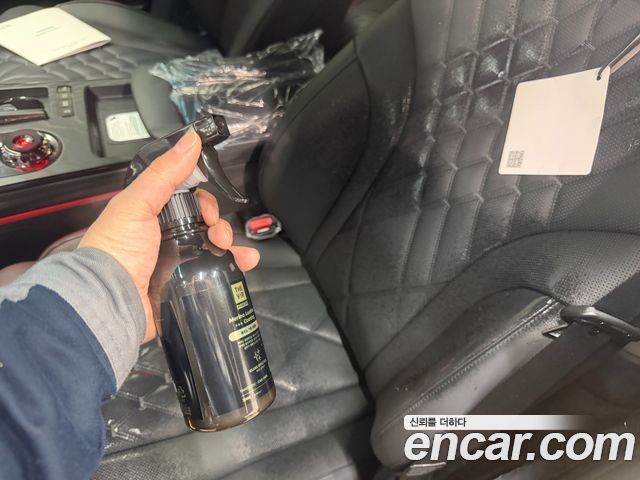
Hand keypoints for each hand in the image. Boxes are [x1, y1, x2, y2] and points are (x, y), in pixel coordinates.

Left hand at [79, 131, 259, 341]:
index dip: (203, 200)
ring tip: (232, 250)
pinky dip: (235, 266)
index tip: (207, 208)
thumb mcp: (137, 203)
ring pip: (214, 247)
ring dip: (231, 244)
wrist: (110, 303)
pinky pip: (217, 272)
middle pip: (204, 224)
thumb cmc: (115, 252)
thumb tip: (190, 141)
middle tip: (216, 232)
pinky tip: (245, 263)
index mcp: (149, 216)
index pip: (187, 200)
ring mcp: (176, 264)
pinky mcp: (185, 285)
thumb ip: (164, 173)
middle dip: (218, 223)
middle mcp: (163, 239)